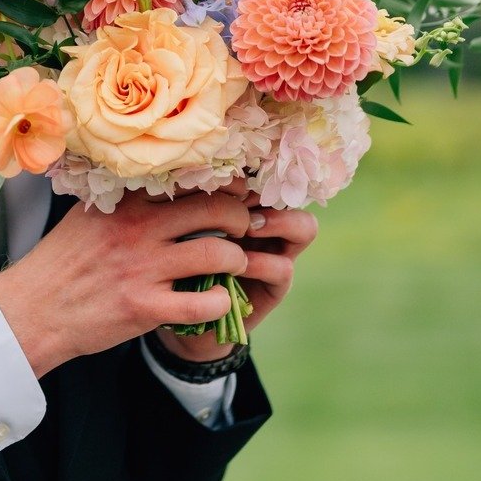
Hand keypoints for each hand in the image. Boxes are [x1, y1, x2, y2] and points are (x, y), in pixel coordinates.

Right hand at [0, 185, 251, 377]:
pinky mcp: (145, 307)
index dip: (223, 187)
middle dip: (241, 220)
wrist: (33, 308)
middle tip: (243, 230)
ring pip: (218, 255)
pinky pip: (203, 304)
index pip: (191, 180)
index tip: (235, 195)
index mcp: (127, 201)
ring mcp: (143, 269)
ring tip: (235, 266)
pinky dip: (222, 304)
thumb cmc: (62, 261)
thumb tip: (157, 178)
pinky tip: (219, 303)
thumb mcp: (88, 214)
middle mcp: (138, 229)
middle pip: (216, 210)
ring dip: (238, 261)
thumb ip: (123, 196)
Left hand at [153, 176, 319, 360]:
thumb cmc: (176, 258)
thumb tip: (188, 167)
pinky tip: (237, 265)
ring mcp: (277, 252)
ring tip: (247, 227)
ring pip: (303, 226)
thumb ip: (192, 201)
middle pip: (291, 193)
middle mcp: (268, 223)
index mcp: (245, 201)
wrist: (180, 312)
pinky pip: (282, 268)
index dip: (251, 169)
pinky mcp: (277, 285)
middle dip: (267, 192)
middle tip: (239, 196)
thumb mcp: (181, 226)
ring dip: (276, 223)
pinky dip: (260, 264)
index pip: (263, 173)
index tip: (224, 171)